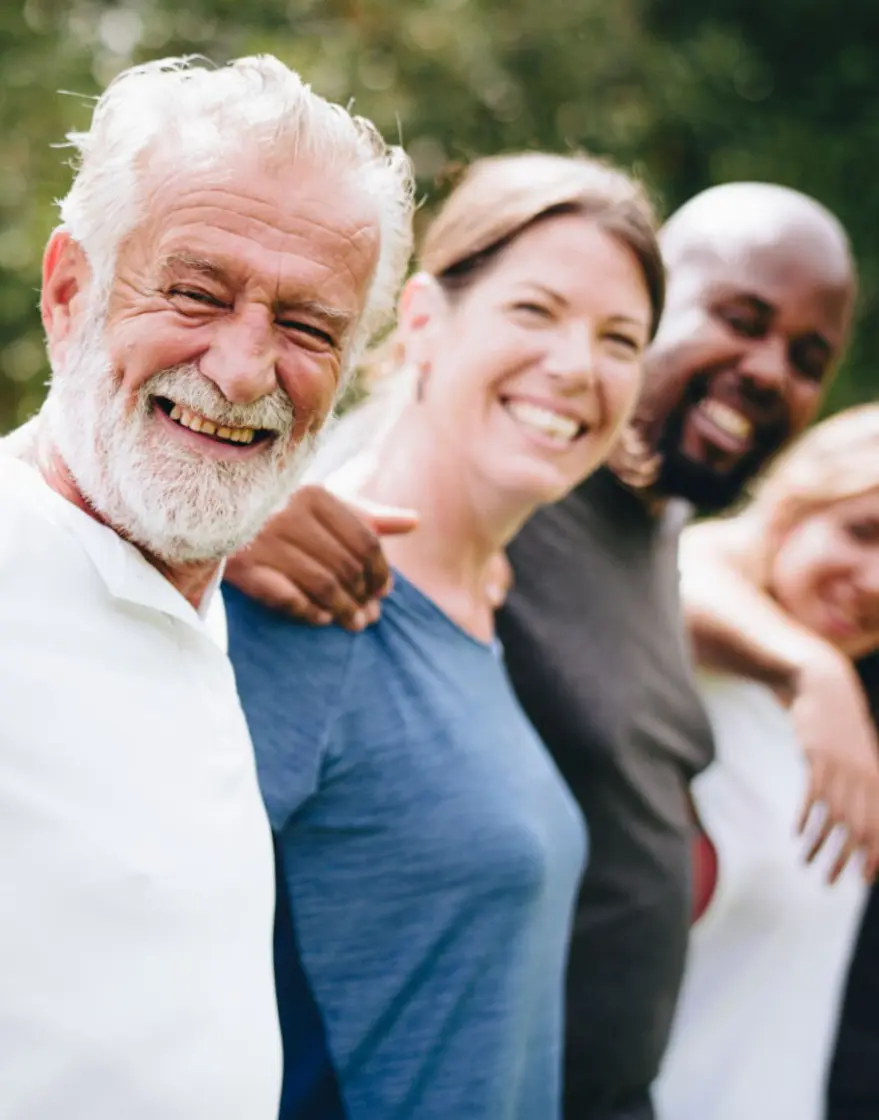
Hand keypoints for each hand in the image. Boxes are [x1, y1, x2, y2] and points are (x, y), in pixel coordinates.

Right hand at [224, 485, 417, 630]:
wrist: (208, 515)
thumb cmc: (277, 508)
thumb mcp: (321, 504)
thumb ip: (366, 515)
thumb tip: (414, 522)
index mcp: (315, 494)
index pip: (365, 542)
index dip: (381, 571)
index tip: (384, 591)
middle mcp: (289, 513)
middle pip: (346, 567)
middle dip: (364, 597)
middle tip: (371, 616)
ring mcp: (264, 539)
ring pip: (323, 585)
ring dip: (344, 611)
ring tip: (355, 624)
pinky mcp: (243, 567)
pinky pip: (289, 598)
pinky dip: (310, 612)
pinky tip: (323, 618)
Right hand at [793, 645, 878, 882]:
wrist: (826, 690)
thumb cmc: (842, 730)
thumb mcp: (859, 758)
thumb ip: (864, 787)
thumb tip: (859, 821)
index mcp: (877, 782)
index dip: (875, 857)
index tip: (864, 881)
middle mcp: (864, 778)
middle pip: (859, 830)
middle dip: (845, 861)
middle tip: (830, 883)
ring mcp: (841, 768)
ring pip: (833, 818)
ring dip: (819, 845)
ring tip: (807, 863)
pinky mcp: (817, 758)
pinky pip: (812, 796)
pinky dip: (804, 819)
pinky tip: (796, 834)